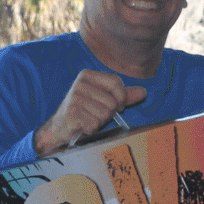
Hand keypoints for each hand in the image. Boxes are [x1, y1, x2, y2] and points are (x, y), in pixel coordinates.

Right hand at [32, 70, 147, 155]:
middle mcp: (79, 83)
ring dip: (100, 121)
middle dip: (109, 113)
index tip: (117, 106)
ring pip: (105, 113)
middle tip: (97, 114)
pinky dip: (92, 128)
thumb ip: (123, 96)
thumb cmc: (85, 111)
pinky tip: (84, 125)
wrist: (60, 127)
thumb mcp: (104, 100)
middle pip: (112, 100)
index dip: (122, 97)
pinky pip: (95, 123)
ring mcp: (74, 98)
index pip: (116, 82)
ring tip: (89, 119)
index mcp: (87, 75)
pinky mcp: (72, 113)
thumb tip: (143, 92)